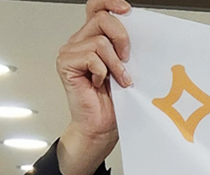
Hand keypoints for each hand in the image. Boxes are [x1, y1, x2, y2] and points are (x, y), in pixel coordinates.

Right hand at [56, 0, 131, 174]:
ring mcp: (71, 51)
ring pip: (100, 41)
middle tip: (128, 59)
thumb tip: (143, 33)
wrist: (101, 127)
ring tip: (120, 80)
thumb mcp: (128, 70)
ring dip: (116, 63)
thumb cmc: (115, 103)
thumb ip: (127, 49)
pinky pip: (91, 57)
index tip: (127, 10)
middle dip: (122, 37)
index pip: (97, 8)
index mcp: (94, 38)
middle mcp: (80, 41)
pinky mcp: (66, 63)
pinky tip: (102, 84)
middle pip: (101, 18)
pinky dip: (104, 72)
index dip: (110, 3)